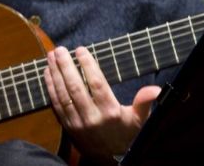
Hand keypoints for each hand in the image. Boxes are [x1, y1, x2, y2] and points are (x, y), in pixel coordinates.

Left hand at [44, 46, 159, 160]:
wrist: (110, 158)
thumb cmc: (126, 134)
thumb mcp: (139, 120)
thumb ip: (144, 102)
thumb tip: (155, 89)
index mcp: (110, 112)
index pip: (97, 84)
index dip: (88, 65)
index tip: (81, 50)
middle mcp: (92, 117)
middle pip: (75, 87)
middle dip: (66, 66)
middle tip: (60, 49)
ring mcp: (77, 122)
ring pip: (63, 94)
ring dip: (55, 74)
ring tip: (51, 56)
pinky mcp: (67, 125)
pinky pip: (56, 104)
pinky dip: (50, 87)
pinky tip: (47, 72)